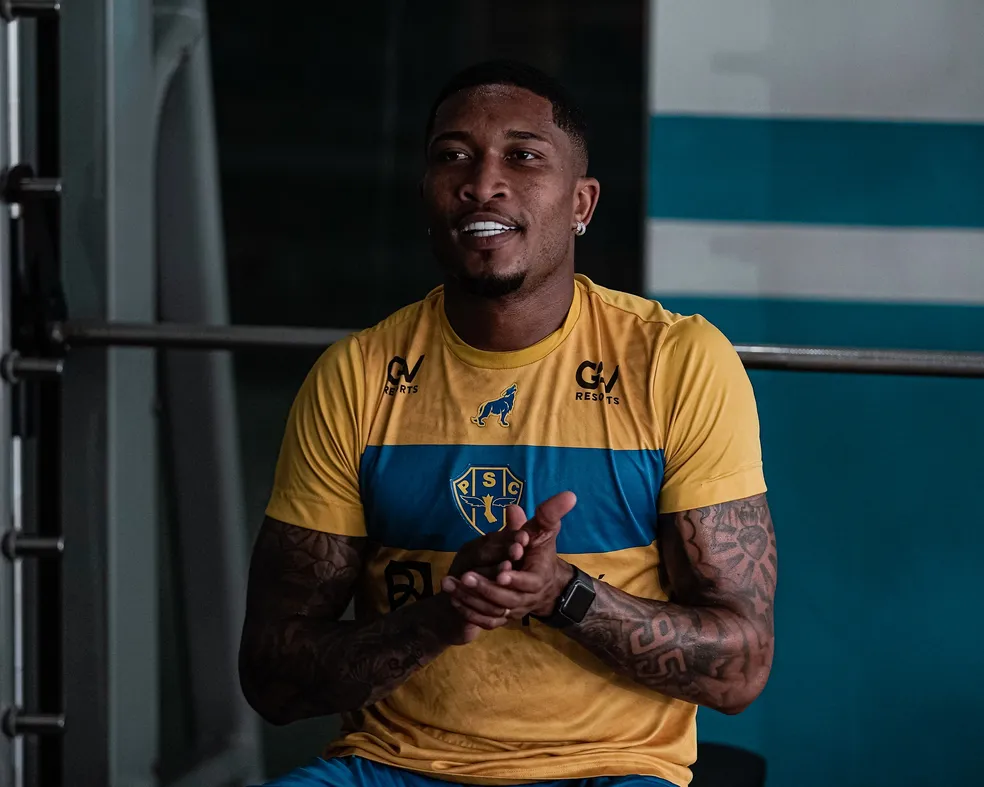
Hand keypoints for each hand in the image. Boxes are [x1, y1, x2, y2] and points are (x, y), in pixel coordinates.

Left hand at [443, 491, 576, 627]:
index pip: (528, 582)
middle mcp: (526, 598)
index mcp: (538, 578)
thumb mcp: (544, 531)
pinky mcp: (501, 618)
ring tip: (450, 584)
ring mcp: (513, 611)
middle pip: (506, 600)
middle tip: (465, 576)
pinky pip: (485, 621)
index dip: (515, 579)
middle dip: (485, 588)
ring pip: (492, 612)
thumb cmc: (539, 553)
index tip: (501, 572)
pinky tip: (453, 598)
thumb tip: (556, 496)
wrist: (543, 584)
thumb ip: (547, 515)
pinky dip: (468, 612)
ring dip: (470, 599)